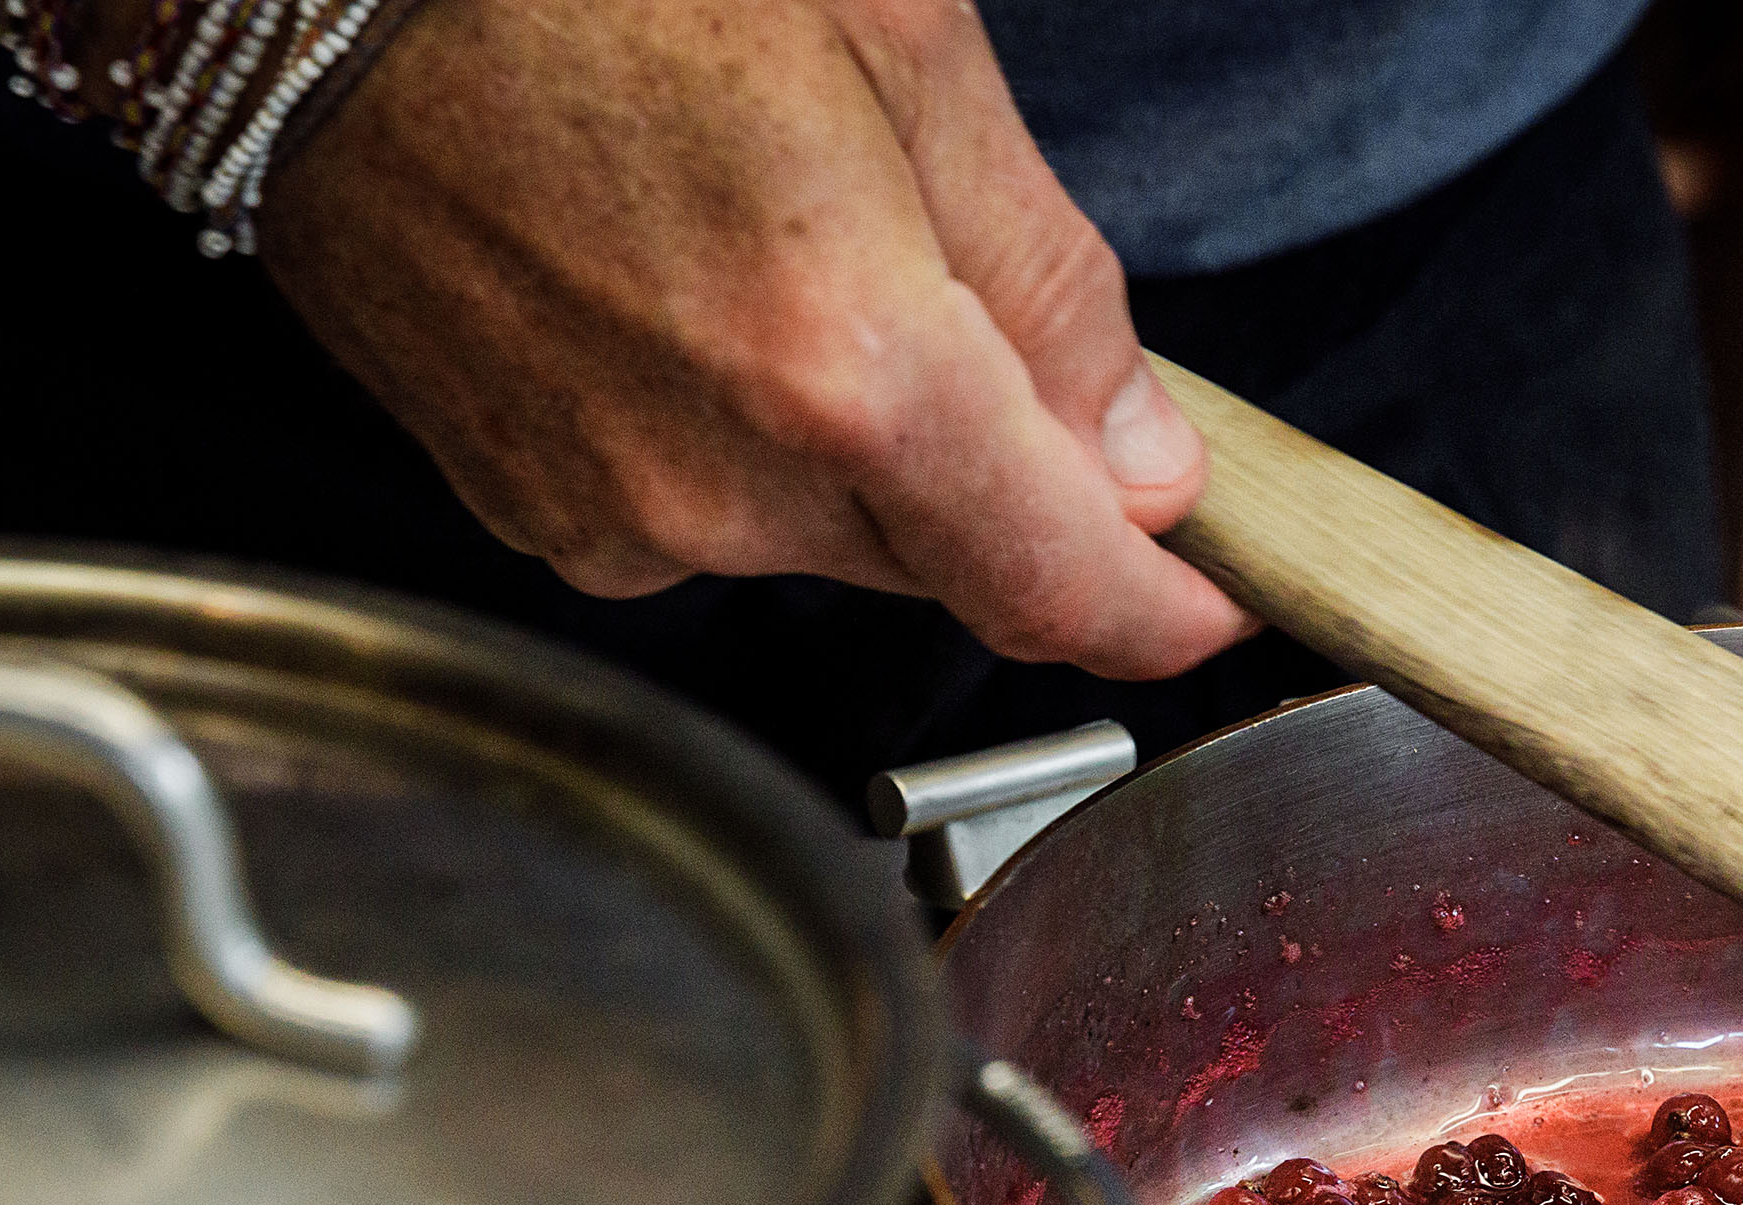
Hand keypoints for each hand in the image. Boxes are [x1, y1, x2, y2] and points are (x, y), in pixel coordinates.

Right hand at [255, 0, 1250, 677]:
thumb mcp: (899, 43)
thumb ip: (1047, 281)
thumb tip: (1139, 452)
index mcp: (847, 373)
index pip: (1061, 589)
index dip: (1161, 610)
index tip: (1208, 598)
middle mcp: (727, 486)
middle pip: (949, 557)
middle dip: (993, 463)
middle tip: (945, 293)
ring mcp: (618, 514)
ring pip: (823, 534)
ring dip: (847, 437)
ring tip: (762, 248)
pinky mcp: (534, 511)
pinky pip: (700, 511)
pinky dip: (725, 433)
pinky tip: (669, 293)